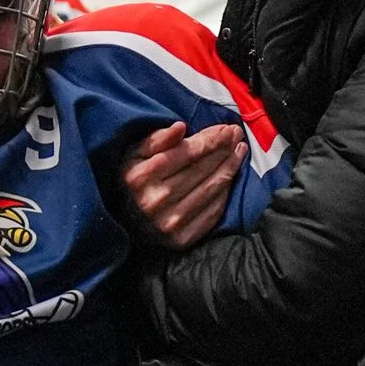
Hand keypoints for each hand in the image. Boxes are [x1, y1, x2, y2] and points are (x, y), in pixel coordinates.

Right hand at [121, 121, 245, 248]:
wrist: (125, 223)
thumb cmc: (133, 182)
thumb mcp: (134, 154)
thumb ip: (157, 139)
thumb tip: (180, 127)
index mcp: (141, 176)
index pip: (186, 153)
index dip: (210, 140)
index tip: (227, 129)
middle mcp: (156, 200)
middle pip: (201, 169)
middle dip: (224, 150)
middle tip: (237, 135)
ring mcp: (169, 222)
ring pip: (210, 189)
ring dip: (230, 168)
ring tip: (239, 152)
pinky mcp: (181, 238)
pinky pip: (212, 212)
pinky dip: (225, 193)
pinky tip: (230, 177)